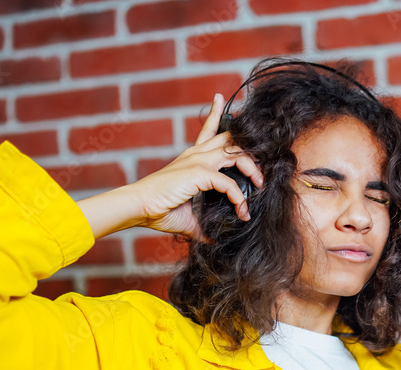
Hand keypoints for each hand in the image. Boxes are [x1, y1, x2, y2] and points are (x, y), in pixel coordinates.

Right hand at [124, 93, 263, 242]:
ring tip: (259, 185)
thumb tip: (218, 239)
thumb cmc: (159, 210)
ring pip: (236, 152)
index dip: (217, 113)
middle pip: (231, 138)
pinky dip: (239, 197)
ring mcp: (198, 161)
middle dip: (251, 148)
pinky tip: (241, 211)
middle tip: (261, 170)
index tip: (220, 99)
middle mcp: (196, 154)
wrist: (139, 208)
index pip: (209, 130)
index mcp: (192, 158)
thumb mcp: (190, 217)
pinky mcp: (199, 173)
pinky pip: (229, 183)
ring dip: (252, 169)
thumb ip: (207, 224)